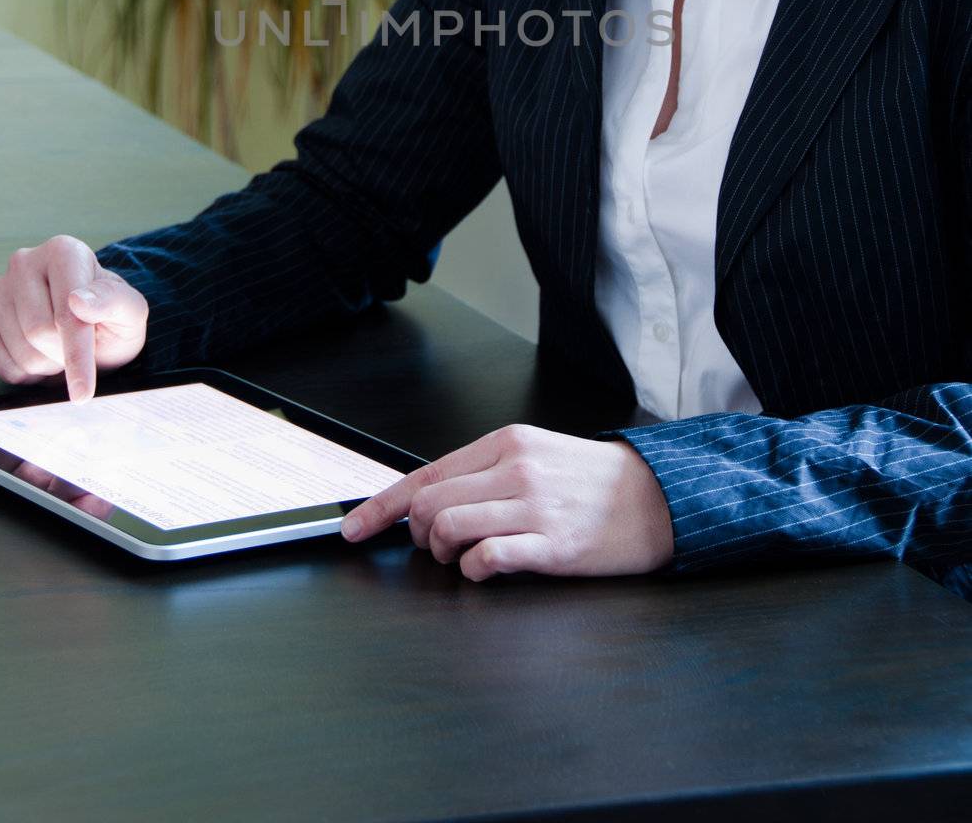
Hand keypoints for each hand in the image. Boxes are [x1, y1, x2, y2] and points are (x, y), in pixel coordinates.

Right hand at [0, 235, 147, 403]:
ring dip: (45, 366)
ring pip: (19, 351)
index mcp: (64, 252)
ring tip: (59, 350)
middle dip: (64, 356)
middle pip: (38, 333)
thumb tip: (78, 301)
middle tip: (79, 351)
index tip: (83, 391)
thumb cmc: (110, 319)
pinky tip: (37, 355)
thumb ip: (114, 301)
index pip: (66, 312)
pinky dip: (22, 372)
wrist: (90, 330)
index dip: (78, 355)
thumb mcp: (130, 312)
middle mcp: (24, 262)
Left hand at [340, 423, 673, 581]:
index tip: (354, 530)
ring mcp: (533, 507)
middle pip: (430, 505)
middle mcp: (514, 469)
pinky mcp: (552, 544)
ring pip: (449, 530)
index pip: (425, 474)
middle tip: (436, 548)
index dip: (381, 507)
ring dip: (443, 554)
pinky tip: (487, 570)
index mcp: (507, 443)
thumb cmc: (595, 481)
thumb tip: (432, 500)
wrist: (660, 495)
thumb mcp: (538, 455)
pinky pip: (487, 559)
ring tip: (463, 559)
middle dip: (419, 536)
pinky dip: (473, 571)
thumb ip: (488, 472)